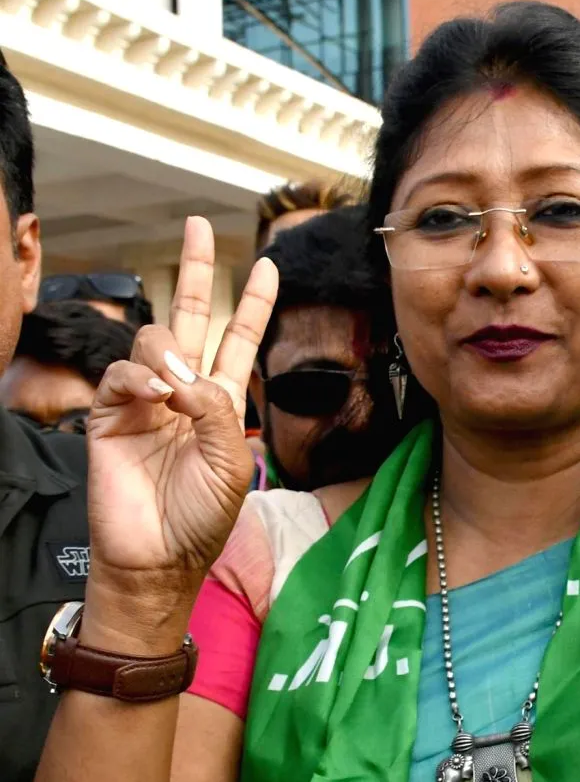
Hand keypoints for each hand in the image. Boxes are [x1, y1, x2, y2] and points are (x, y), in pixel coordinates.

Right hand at [84, 217, 276, 636]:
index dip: (252, 303)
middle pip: (192, 317)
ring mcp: (146, 399)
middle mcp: (184, 390)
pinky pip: (122, 373)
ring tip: (175, 391)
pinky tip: (154, 397)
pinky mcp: (111, 413)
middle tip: (200, 225)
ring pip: (154, 340)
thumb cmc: (203, 515)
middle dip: (198, 271)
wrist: (159, 555)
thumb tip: (186, 372)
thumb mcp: (233, 461)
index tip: (266, 264)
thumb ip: (218, 410)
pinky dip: (140, 377)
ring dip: (168, 352)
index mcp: (221, 401)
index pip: (239, 340)